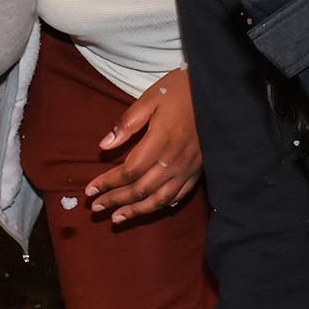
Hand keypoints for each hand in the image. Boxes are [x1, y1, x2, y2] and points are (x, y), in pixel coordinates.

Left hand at [85, 68, 200, 223]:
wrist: (218, 92)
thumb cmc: (181, 90)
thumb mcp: (150, 98)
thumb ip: (127, 123)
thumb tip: (103, 146)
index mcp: (160, 141)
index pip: (129, 171)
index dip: (108, 183)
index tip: (90, 190)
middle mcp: (174, 161)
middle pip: (141, 189)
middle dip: (116, 200)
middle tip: (96, 208)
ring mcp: (188, 169)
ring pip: (159, 199)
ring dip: (136, 211)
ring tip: (117, 218)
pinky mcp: (198, 171)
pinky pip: (179, 195)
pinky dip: (162, 206)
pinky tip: (150, 209)